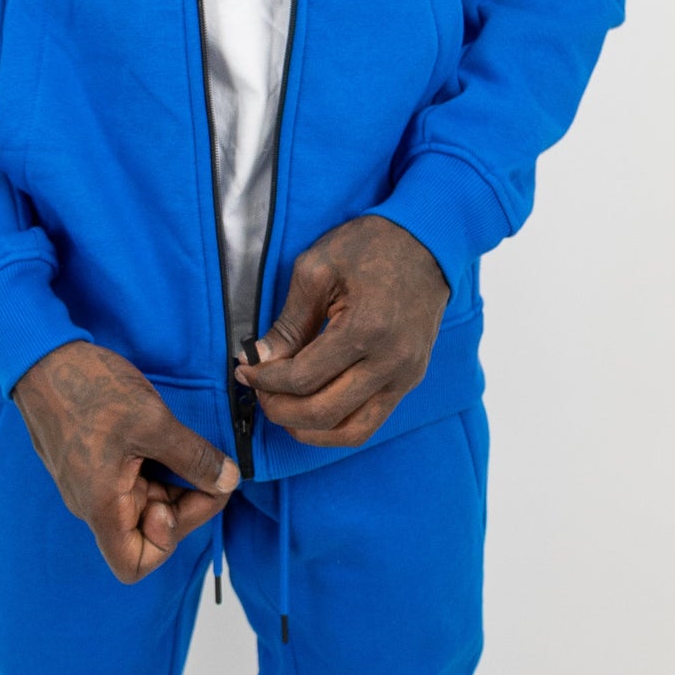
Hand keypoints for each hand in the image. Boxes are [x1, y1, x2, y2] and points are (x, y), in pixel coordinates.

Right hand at [13, 341, 238, 582]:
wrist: (42, 357)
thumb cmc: (88, 390)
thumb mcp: (152, 421)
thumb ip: (192, 457)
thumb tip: (228, 481)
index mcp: (102, 506)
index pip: (135, 564)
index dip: (170, 542)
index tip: (187, 497)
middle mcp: (93, 505)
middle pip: (147, 532)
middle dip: (183, 504)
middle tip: (206, 466)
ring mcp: (92, 485)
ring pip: (143, 505)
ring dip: (172, 483)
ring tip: (185, 445)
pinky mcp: (94, 465)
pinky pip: (132, 482)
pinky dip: (156, 468)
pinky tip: (166, 438)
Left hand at [235, 216, 449, 448]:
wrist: (428, 242)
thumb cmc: (370, 247)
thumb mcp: (317, 270)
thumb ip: (288, 322)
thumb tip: (259, 359)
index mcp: (366, 330)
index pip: (303, 377)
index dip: (265, 380)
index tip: (245, 370)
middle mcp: (391, 362)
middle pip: (323, 412)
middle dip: (280, 410)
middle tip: (259, 393)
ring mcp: (405, 376)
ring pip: (350, 431)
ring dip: (309, 430)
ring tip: (283, 410)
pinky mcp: (410, 380)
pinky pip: (370, 422)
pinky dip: (337, 427)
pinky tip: (312, 413)